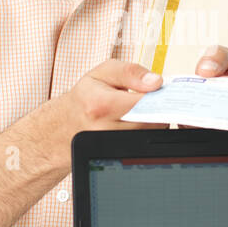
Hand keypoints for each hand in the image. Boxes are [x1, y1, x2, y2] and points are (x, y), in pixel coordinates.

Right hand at [38, 60, 167, 173]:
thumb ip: (131, 72)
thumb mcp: (104, 72)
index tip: (160, 91)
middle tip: (152, 100)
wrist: (67, 124)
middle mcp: (104, 129)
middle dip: (157, 109)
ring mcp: (110, 146)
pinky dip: (146, 133)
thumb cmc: (86, 97)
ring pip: (149, 134)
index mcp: (100, 104)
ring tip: (142, 112)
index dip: (158, 96)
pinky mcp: (116, 155)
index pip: (144, 103)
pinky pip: (143, 144)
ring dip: (153, 122)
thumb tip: (155, 82)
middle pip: (150, 122)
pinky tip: (138, 124)